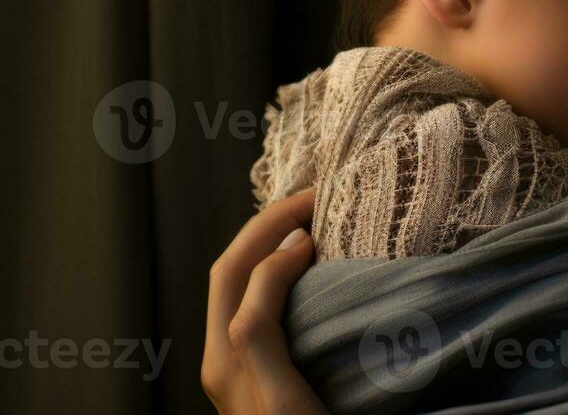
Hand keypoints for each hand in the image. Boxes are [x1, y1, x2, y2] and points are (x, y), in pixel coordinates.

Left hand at [202, 189, 326, 413]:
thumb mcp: (273, 382)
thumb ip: (262, 320)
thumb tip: (288, 251)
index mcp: (225, 352)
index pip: (236, 265)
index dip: (271, 226)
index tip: (319, 204)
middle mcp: (230, 354)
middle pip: (239, 270)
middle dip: (274, 225)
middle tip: (321, 199)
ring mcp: (250, 365)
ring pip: (255, 287)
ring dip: (282, 248)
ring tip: (325, 225)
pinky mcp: (275, 373)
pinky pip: (276, 308)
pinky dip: (297, 277)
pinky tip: (329, 276)